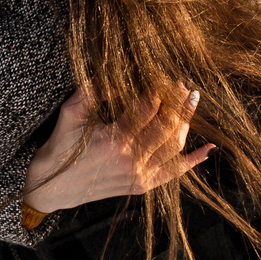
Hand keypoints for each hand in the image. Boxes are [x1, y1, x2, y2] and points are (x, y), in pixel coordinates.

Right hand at [25, 87, 212, 214]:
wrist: (52, 185)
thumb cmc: (61, 146)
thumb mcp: (71, 112)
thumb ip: (94, 89)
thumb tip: (117, 73)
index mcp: (115, 137)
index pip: (149, 106)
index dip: (160, 89)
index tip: (165, 77)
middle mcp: (131, 158)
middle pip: (167, 125)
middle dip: (178, 102)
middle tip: (184, 86)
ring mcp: (139, 174)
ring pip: (174, 145)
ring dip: (186, 122)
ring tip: (192, 102)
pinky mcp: (141, 186)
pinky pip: (173, 173)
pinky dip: (192, 161)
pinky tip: (208, 148)